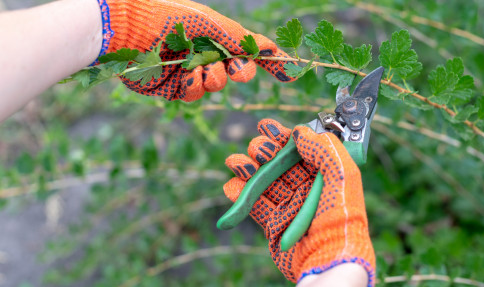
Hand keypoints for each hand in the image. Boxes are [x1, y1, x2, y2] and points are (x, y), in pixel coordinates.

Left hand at [98, 0, 294, 101]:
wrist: (126, 30)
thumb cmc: (168, 17)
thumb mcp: (210, 24)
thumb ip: (240, 38)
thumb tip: (269, 48)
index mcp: (214, 34)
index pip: (247, 49)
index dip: (268, 61)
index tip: (289, 73)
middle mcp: (203, 52)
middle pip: (237, 71)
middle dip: (241, 72)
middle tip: (237, 70)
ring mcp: (188, 71)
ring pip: (216, 85)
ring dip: (214, 79)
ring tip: (197, 69)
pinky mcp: (172, 87)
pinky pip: (194, 95)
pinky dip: (193, 88)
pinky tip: (184, 77)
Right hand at [223, 119, 374, 284]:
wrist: (328, 259)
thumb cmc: (341, 217)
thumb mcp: (343, 175)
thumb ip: (325, 149)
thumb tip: (299, 132)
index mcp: (324, 175)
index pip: (300, 148)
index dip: (282, 136)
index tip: (266, 126)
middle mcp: (306, 188)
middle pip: (278, 162)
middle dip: (263, 151)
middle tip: (259, 150)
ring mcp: (288, 206)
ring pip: (263, 181)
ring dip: (246, 168)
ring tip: (236, 162)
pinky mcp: (274, 223)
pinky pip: (254, 205)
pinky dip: (240, 194)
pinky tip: (232, 186)